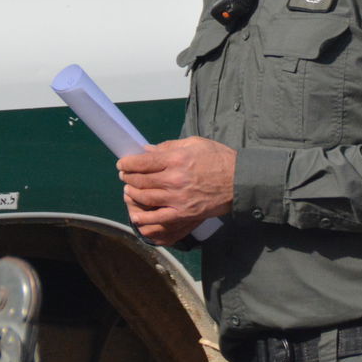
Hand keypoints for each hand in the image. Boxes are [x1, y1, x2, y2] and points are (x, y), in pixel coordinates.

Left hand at [117, 137, 235, 245]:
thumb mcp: (195, 143)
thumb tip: (147, 150)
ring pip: (146, 197)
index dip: (128, 163)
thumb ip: (169, 146)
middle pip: (141, 179)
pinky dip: (144, 217)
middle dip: (128, 177)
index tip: (122, 163)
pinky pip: (158, 218)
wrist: (239, 181)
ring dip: (132, 193)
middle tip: (124, 175)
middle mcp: (174, 178)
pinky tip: (136, 215)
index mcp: (176, 158)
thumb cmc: (219, 158)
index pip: (143, 162)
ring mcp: (178, 198)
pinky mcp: (184, 213)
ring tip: (129, 189)